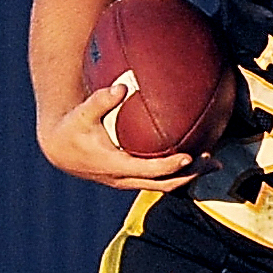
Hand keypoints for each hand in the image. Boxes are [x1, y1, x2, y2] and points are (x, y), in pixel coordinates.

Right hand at [38, 84, 210, 190]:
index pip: (149, 171)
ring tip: (213, 163)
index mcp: (114, 166)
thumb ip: (101, 100)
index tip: (190, 156)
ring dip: (190, 176)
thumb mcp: (82, 113)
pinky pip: (160, 181)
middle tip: (212, 161)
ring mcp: (129, 182)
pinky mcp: (132, 180)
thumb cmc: (71, 128)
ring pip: (165, 186)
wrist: (59, 150)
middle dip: (190, 174)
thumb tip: (122, 86)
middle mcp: (124, 179)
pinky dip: (179, 173)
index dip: (170, 166)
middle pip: (164, 184)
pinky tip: (196, 160)